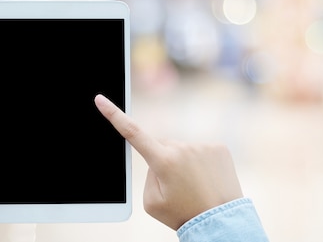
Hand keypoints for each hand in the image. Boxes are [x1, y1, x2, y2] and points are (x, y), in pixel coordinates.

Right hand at [94, 94, 243, 229]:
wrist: (220, 222)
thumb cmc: (183, 214)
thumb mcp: (152, 202)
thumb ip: (148, 175)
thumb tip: (157, 157)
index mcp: (163, 161)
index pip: (133, 133)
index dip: (114, 115)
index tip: (101, 99)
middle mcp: (183, 148)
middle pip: (162, 147)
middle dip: (163, 160)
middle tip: (176, 185)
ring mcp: (203, 146)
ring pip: (183, 149)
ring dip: (184, 163)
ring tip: (195, 185)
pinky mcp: (219, 147)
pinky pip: (201, 150)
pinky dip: (201, 162)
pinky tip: (207, 179)